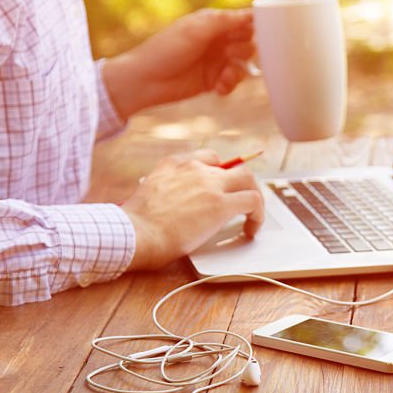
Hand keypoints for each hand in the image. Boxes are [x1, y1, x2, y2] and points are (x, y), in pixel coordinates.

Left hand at [102, 9, 254, 118]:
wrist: (146, 80)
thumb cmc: (166, 49)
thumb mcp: (196, 30)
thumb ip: (225, 21)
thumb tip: (251, 14)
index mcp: (213, 23)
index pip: (243, 21)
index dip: (252, 28)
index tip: (253, 35)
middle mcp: (217, 41)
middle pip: (248, 43)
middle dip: (243, 50)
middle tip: (228, 53)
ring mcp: (216, 61)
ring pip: (243, 64)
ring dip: (237, 70)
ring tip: (223, 75)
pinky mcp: (214, 80)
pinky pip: (234, 82)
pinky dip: (230, 85)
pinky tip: (218, 87)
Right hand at [121, 150, 264, 270]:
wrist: (135, 234)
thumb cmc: (136, 224)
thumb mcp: (151, 193)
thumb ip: (170, 190)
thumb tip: (184, 204)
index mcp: (174, 163)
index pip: (209, 158)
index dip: (221, 174)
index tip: (223, 188)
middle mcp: (194, 168)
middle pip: (233, 166)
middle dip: (242, 184)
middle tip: (244, 201)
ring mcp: (209, 184)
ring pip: (248, 180)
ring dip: (254, 197)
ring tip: (253, 215)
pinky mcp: (221, 205)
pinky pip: (253, 201)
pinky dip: (258, 215)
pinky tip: (251, 230)